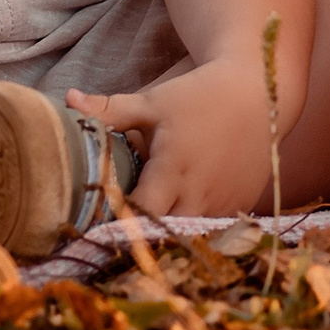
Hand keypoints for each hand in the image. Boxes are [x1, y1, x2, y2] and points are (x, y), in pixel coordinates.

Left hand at [67, 60, 280, 218]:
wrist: (262, 93)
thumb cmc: (200, 96)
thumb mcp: (154, 102)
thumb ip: (110, 111)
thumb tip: (67, 100)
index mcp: (173, 168)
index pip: (138, 215)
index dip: (117, 223)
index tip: (97, 224)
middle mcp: (199, 193)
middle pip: (162, 235)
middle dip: (141, 236)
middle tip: (119, 232)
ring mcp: (222, 204)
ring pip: (187, 236)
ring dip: (167, 233)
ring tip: (147, 227)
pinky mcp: (239, 207)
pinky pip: (209, 229)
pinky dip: (193, 227)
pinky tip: (180, 216)